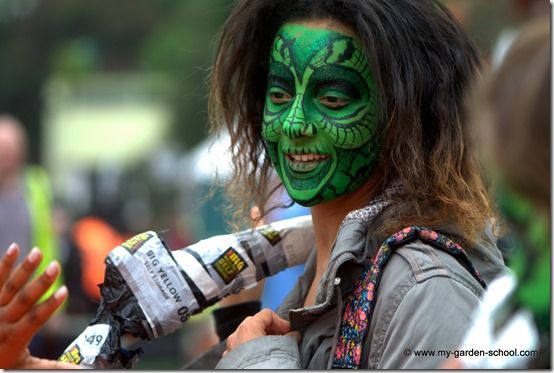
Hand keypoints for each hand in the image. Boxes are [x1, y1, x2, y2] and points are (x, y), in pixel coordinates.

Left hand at [0, 243, 75, 368]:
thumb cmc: (2, 362)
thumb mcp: (26, 367)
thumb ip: (54, 366)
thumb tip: (84, 370)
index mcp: (14, 338)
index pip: (35, 319)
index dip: (50, 305)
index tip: (64, 291)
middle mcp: (1, 321)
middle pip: (24, 299)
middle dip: (41, 283)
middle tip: (56, 266)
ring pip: (10, 286)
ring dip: (25, 269)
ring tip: (37, 252)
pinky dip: (5, 263)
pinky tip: (15, 248)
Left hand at [224, 308, 299, 354]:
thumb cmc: (265, 364)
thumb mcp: (282, 348)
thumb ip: (289, 338)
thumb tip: (294, 335)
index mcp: (248, 327)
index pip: (267, 315)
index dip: (281, 322)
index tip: (290, 332)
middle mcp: (236, 335)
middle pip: (255, 324)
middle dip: (271, 331)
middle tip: (283, 340)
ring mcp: (230, 349)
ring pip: (247, 338)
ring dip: (261, 342)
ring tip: (273, 351)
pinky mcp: (229, 361)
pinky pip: (241, 351)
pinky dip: (251, 352)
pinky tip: (261, 360)